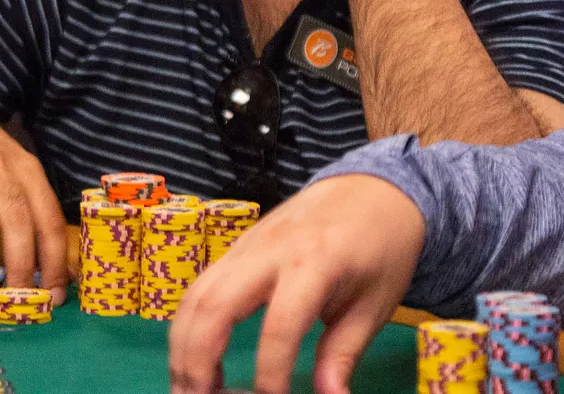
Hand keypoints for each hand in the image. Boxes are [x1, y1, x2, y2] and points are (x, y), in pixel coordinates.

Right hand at [168, 175, 423, 393]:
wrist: (372, 188)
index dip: (271, 373)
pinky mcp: (236, 246)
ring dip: (182, 345)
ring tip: (188, 388)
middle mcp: (270, 250)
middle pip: (215, 304)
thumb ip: (344, 353)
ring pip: (196, 294)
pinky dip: (188, 324)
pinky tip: (195, 357)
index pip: (280, 325)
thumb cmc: (380, 247)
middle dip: (198, 360)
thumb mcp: (375, 304)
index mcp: (315, 262)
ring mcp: (247, 244)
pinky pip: (200, 285)